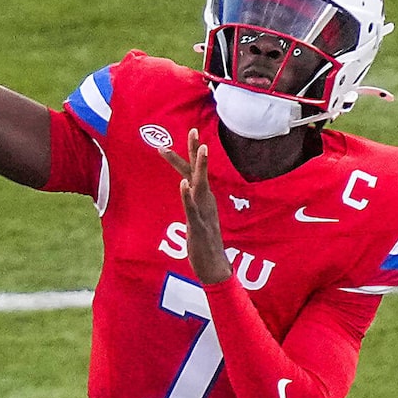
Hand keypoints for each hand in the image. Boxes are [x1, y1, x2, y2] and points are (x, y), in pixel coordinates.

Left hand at [153, 132, 233, 282]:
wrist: (214, 267)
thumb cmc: (204, 243)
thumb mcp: (197, 218)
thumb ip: (193, 203)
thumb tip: (188, 188)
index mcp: (204, 199)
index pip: (195, 171)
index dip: (192, 152)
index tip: (191, 132)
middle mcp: (206, 202)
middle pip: (199, 172)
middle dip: (196, 150)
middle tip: (193, 129)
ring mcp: (203, 213)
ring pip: (200, 186)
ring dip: (200, 167)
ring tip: (201, 148)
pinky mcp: (198, 227)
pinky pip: (192, 209)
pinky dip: (187, 197)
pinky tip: (183, 184)